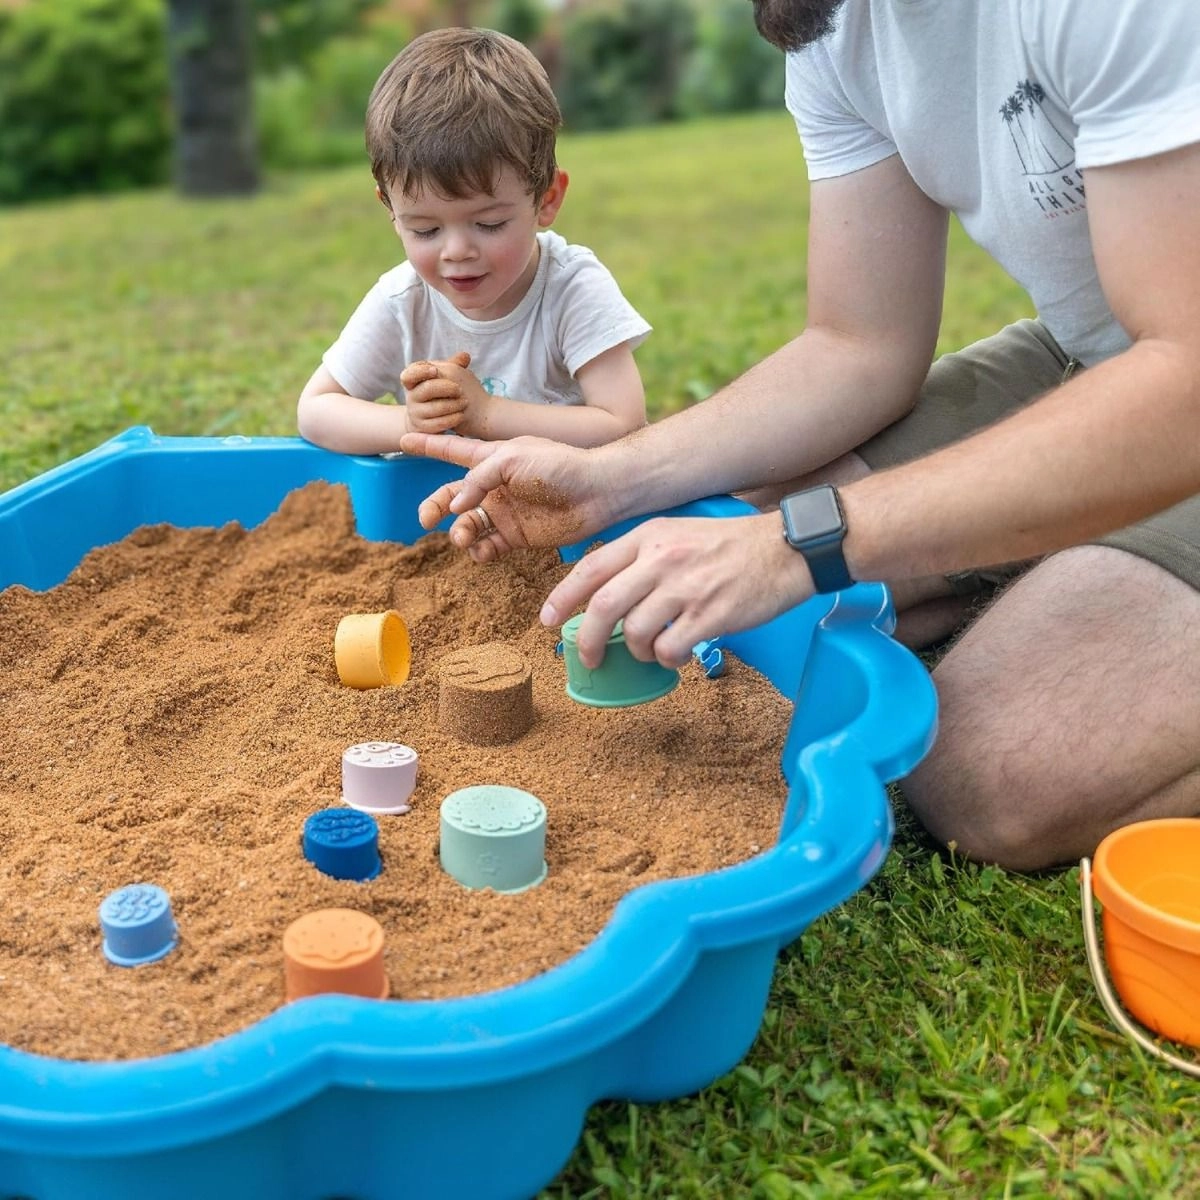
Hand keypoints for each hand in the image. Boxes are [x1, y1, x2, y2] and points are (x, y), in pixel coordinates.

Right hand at [397, 431, 619, 562]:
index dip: (428, 446)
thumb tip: (456, 508)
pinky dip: (478, 551)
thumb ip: (478, 477)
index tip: (402, 439)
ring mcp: (504, 512)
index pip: (453, 450)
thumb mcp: (513, 458)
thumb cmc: (559, 465)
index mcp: (492, 459)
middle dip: (434, 506)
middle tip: (426, 519)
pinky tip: (480, 551)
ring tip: (463, 537)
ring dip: (458, 533)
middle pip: (452, 497)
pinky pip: (487, 546)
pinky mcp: (517, 536)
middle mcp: (494, 486)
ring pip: (466, 525)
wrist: (596, 493)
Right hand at [400, 351, 489, 434]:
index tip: (436, 370)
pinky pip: (439, 424)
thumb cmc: (439, 393)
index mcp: (413, 382)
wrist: (432, 418)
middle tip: (460, 389)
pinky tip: (462, 415)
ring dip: (453, 404)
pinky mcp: (424, 428)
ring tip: (465, 402)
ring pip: (435, 408)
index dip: (421, 372)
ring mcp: (416, 414)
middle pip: (426, 389)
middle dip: (446, 388)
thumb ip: (452, 366)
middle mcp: (411, 397)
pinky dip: (452, 418)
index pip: (408, 375)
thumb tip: (465, 356)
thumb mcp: (444, 377)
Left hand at [540, 512, 815, 667]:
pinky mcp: (710, 615)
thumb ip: (643, 556)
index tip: (546, 618)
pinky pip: (668, 649)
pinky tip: (678, 654)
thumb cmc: (732, 545)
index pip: (592, 567)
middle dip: (586, 639)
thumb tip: (607, 592)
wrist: (785, 549)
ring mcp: (685, 588)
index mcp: (650, 537)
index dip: (563, 596)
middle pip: (605, 605)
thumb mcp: (679, 532)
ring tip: (651, 650)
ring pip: (635, 632)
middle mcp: (662, 559)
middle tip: (587, 657)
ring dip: (635, 651)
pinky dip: (666, 659)